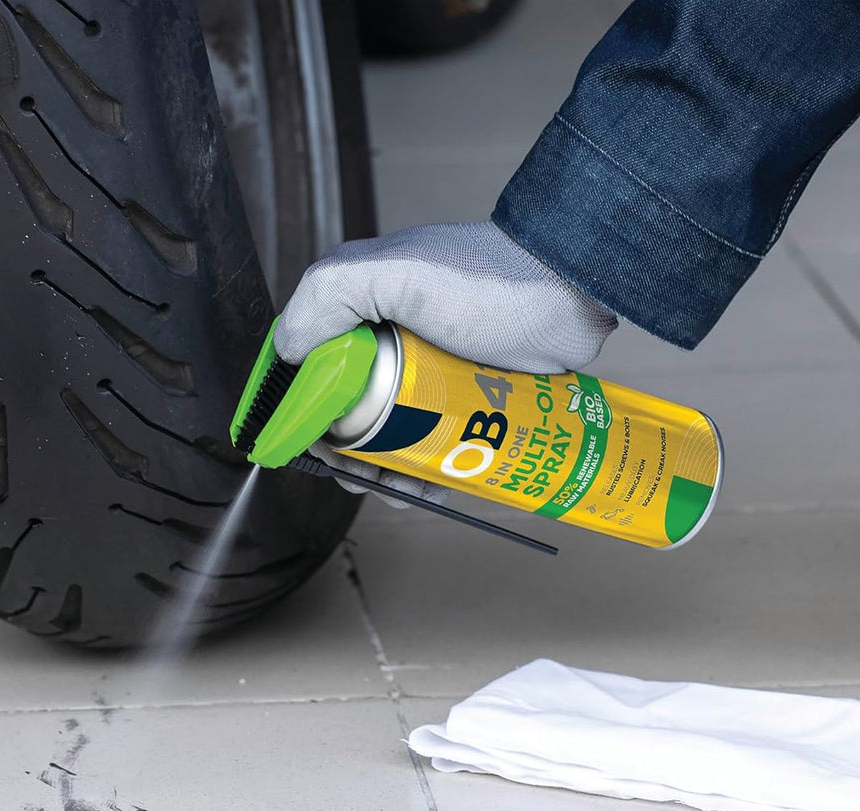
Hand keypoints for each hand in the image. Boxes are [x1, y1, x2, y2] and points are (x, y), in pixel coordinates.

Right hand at [275, 221, 615, 507]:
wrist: (574, 290)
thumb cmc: (492, 280)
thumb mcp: (399, 272)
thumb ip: (331, 294)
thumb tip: (285, 351)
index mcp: (361, 306)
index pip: (307, 366)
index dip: (300, 412)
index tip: (312, 448)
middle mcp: (388, 338)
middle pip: (344, 411)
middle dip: (346, 454)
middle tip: (364, 477)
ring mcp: (427, 372)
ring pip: (387, 435)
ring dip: (385, 471)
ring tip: (401, 488)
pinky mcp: (465, 399)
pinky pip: (432, 443)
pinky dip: (426, 471)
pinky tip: (433, 487)